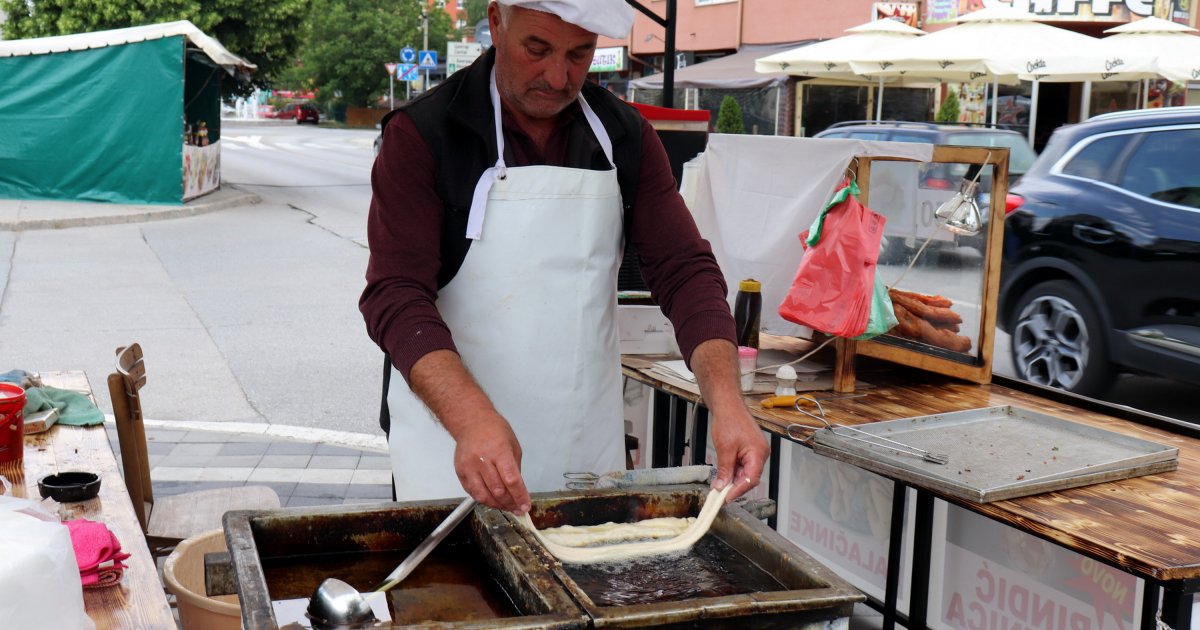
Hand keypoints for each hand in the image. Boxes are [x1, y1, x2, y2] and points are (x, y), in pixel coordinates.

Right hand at [452, 412, 530, 513]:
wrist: (472, 422)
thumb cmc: (494, 431)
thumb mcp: (513, 446)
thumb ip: (515, 469)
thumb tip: (518, 491)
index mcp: (499, 451)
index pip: (511, 480)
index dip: (520, 496)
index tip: (525, 506)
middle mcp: (482, 460)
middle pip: (498, 491)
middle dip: (510, 503)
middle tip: (517, 508)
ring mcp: (469, 467)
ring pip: (484, 496)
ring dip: (497, 505)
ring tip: (506, 506)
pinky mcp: (460, 472)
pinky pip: (472, 492)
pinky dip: (484, 499)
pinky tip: (492, 499)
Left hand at [686, 339, 769, 501]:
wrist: (727, 404)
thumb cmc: (729, 420)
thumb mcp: (724, 449)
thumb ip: (725, 470)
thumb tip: (721, 486)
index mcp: (759, 453)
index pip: (751, 479)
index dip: (738, 491)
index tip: (725, 498)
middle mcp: (761, 454)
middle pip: (749, 478)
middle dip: (734, 486)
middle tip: (720, 495)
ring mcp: (756, 452)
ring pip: (745, 472)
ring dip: (732, 479)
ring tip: (719, 486)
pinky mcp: (749, 449)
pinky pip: (743, 465)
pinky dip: (733, 471)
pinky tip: (723, 475)